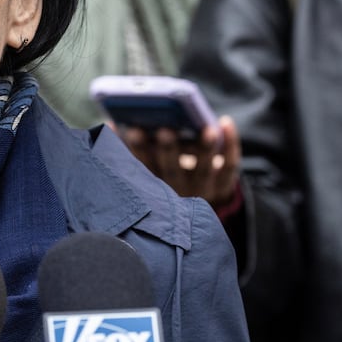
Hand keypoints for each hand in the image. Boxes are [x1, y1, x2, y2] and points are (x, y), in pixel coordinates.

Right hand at [118, 115, 241, 209]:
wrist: (199, 219)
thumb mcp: (147, 170)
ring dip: (205, 149)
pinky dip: (231, 144)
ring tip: (207, 129)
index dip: (139, 150)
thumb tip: (111, 123)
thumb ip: (129, 150)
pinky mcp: (224, 185)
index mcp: (154, 186)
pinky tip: (226, 123)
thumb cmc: (166, 178)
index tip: (134, 129)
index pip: (144, 168)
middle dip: (169, 150)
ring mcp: (202, 189)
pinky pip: (230, 166)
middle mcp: (177, 190)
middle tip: (165, 130)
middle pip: (173, 170)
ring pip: (204, 169)